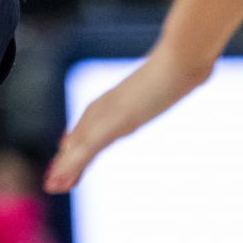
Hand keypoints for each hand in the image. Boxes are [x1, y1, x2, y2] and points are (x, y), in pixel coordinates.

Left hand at [43, 46, 211, 193]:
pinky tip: (64, 176)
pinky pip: (90, 146)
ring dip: (66, 167)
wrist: (182, 56)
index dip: (77, 136)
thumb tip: (190, 75)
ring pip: (80, 145)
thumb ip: (168, 82)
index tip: (64, 148)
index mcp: (119, 96)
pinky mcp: (115, 121)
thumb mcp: (170, 77)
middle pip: (81, 134)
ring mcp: (110, 112)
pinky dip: (76, 162)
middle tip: (52, 180)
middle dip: (68, 158)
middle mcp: (108, 104)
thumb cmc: (182, 62)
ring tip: (52, 186)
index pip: (91, 120)